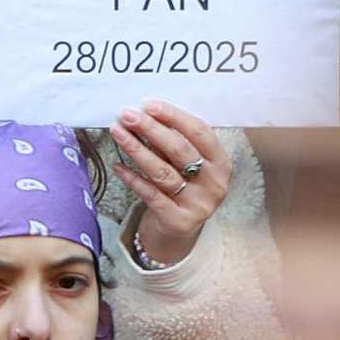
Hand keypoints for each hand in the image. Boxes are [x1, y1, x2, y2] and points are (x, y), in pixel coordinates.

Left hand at [111, 102, 231, 268]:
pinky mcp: (177, 220)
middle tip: (127, 115)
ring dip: (136, 149)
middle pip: (179, 149)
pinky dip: (133, 178)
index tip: (148, 105)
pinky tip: (118, 166)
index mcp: (222, 163)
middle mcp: (214, 184)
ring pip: (162, 171)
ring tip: (118, 132)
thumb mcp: (188, 166)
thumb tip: (145, 115)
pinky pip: (150, 194)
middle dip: (150, 129)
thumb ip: (174, 144)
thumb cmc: (183, 190)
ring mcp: (198, 204)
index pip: (200, 132)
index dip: (173, 116)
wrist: (178, 234)